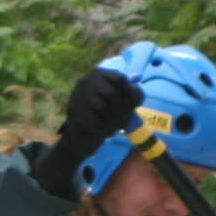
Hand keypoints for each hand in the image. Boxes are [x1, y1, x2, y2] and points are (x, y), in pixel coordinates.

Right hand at [48, 65, 147, 185]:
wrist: (77, 139)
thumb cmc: (101, 119)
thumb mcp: (115, 102)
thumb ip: (128, 93)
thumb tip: (138, 82)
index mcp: (97, 75)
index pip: (120, 78)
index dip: (129, 93)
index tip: (131, 105)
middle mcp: (86, 84)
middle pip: (114, 94)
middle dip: (122, 109)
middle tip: (122, 122)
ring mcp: (80, 99)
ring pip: (107, 108)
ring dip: (113, 120)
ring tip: (110, 126)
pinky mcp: (77, 116)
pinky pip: (99, 122)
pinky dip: (104, 129)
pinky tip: (102, 131)